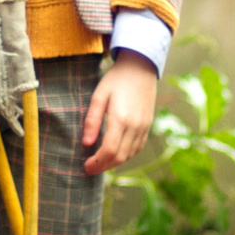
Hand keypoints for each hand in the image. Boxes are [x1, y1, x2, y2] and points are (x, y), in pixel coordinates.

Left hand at [81, 52, 157, 174]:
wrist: (140, 67)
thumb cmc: (116, 79)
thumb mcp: (99, 95)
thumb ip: (92, 120)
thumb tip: (86, 143)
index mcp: (120, 118)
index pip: (109, 150)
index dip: (97, 162)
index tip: (86, 166)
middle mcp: (135, 126)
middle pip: (120, 157)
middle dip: (104, 166)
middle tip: (90, 168)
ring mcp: (144, 126)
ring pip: (130, 154)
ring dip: (115, 162)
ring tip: (101, 162)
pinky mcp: (148, 125)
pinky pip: (138, 147)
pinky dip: (126, 155)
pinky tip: (116, 154)